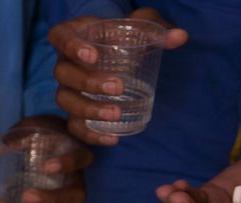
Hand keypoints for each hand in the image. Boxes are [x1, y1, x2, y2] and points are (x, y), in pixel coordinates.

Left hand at [0, 116, 91, 202]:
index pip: (81, 159)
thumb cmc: (39, 139)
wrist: (45, 150)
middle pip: (76, 194)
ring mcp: (71, 200)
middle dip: (53, 197)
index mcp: (75, 155)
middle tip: (27, 196)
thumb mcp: (29, 132)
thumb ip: (13, 139)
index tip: (47, 166)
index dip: (68, 163)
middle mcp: (77, 180)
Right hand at [49, 8, 187, 145]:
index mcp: (73, 35)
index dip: (72, 47)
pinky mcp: (74, 110)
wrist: (115, 53)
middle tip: (118, 87)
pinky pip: (74, 125)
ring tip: (116, 114)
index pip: (61, 37)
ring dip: (89, 110)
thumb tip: (179, 37)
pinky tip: (112, 138)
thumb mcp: (138, 25)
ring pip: (65, 101)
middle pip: (63, 74)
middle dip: (89, 82)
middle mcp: (64, 62)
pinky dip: (91, 134)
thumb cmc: (121, 35)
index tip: (93, 55)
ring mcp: (66, 88)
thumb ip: (155, 28)